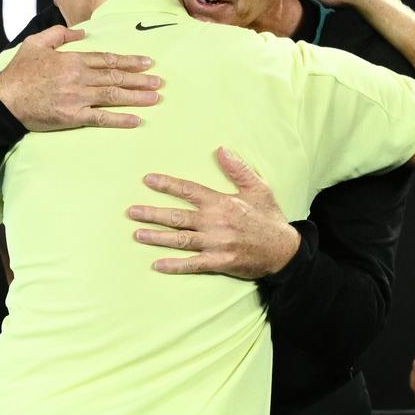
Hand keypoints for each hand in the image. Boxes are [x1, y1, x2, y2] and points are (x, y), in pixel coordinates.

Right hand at [0, 25, 162, 130]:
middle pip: (116, 78)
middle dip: (140, 79)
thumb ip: (59, 35)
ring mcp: (78, 98)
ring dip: (137, 97)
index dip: (129, 61)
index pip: (107, 60)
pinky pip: (101, 118)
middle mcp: (79, 78)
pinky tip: (136, 120)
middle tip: (159, 81)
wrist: (4, 101)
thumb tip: (82, 34)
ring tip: (155, 97)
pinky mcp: (73, 117)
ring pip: (114, 96)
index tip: (146, 63)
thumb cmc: (19, 73)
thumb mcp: (35, 43)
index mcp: (72, 60)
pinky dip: (120, 119)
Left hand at [130, 147, 299, 278]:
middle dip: (152, 213)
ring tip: (137, 234)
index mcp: (222, 202)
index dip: (167, 184)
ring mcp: (216, 244)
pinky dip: (174, 265)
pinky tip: (157, 264)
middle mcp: (216, 222)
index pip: (189, 190)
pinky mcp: (220, 262)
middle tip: (131, 211)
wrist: (284, 250)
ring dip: (157, 237)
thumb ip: (238, 169)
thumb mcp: (258, 187)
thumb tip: (221, 149)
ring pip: (180, 239)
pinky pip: (192, 264)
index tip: (148, 180)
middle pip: (178, 217)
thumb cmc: (269, 217)